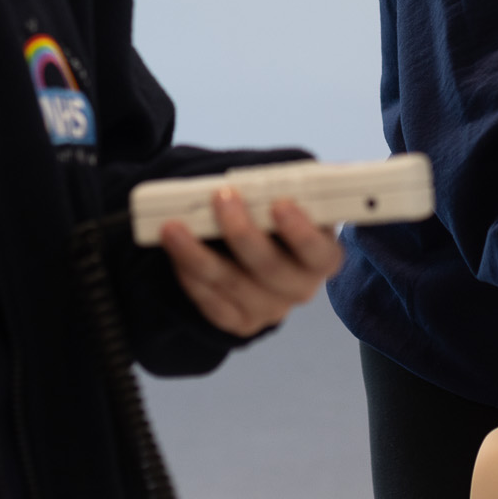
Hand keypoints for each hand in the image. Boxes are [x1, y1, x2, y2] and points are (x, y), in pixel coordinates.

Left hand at [161, 189, 345, 337]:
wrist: (260, 254)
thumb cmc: (277, 218)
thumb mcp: (293, 202)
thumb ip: (290, 191)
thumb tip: (282, 176)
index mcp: (323, 257)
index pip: (320, 252)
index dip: (301, 232)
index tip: (279, 204)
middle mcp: (301, 288)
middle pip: (271, 268)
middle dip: (242, 232)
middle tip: (221, 197)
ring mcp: (269, 309)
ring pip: (231, 285)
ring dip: (198, 254)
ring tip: (174, 227)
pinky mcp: (239, 322)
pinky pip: (210, 302)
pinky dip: (189, 274)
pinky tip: (175, 251)